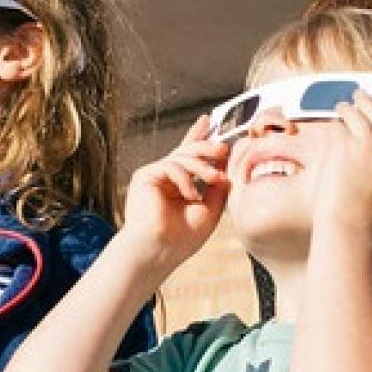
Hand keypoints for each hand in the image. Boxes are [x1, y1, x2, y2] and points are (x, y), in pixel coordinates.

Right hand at [121, 116, 228, 266]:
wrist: (159, 251)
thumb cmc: (182, 238)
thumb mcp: (210, 209)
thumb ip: (217, 186)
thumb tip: (227, 164)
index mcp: (179, 185)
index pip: (189, 157)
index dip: (198, 137)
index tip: (208, 121)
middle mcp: (165, 178)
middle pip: (187, 151)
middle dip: (207, 147)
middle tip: (223, 149)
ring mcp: (154, 176)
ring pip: (182, 156)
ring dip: (202, 166)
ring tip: (214, 179)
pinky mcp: (144, 176)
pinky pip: (170, 165)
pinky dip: (184, 178)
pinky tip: (190, 195)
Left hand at [312, 90, 371, 239]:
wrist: (350, 227)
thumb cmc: (369, 217)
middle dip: (370, 101)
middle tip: (361, 95)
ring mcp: (369, 145)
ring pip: (360, 114)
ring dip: (350, 106)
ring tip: (343, 104)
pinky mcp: (346, 145)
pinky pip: (341, 125)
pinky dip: (337, 120)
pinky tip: (333, 118)